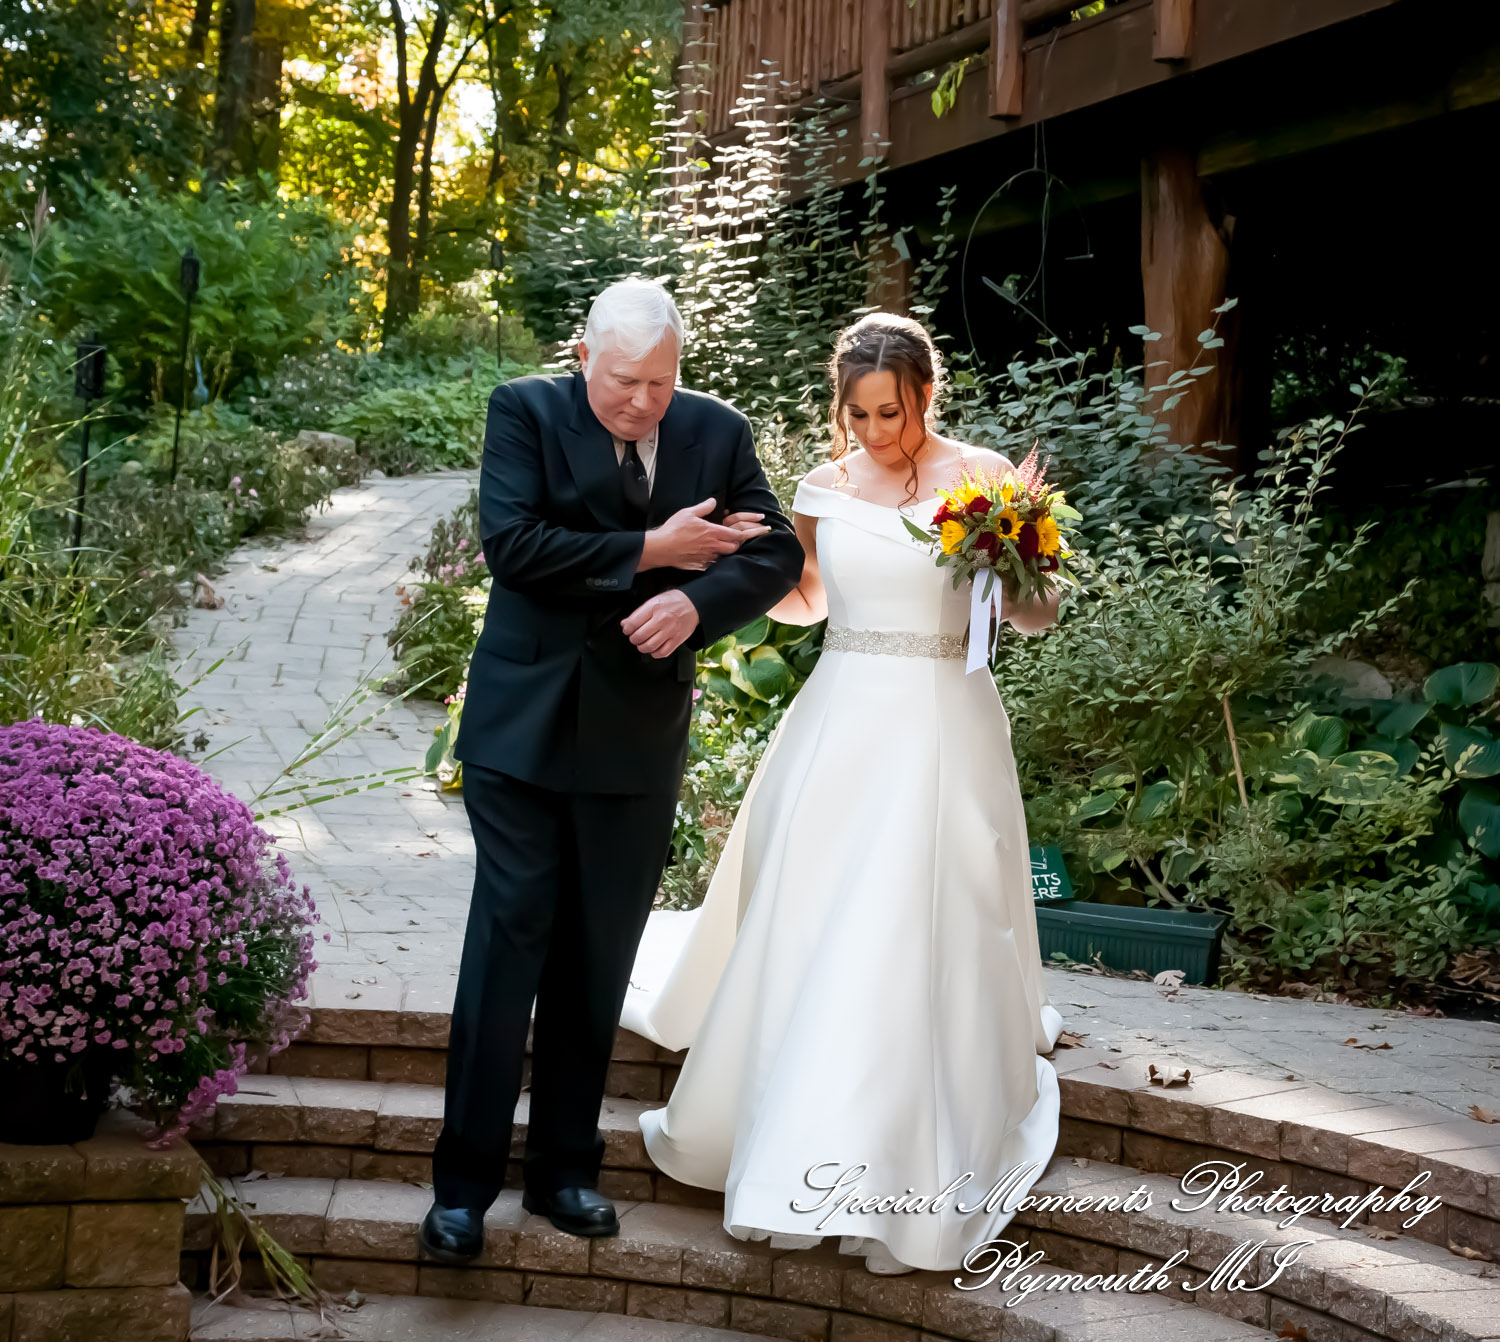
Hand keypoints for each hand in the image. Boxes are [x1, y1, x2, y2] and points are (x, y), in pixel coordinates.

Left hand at [621, 588, 700, 657]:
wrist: (693, 605)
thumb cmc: (673, 602)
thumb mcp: (654, 600)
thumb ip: (639, 613)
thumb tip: (625, 624)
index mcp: (654, 607)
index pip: (633, 623)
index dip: (627, 629)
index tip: (627, 630)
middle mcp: (662, 619)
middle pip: (639, 636)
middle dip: (633, 639)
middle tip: (635, 637)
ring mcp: (670, 631)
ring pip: (649, 647)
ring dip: (642, 647)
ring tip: (642, 643)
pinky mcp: (677, 640)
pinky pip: (662, 652)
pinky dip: (655, 653)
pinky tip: (654, 648)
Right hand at [641, 498, 769, 571]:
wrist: (661, 548)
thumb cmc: (674, 529)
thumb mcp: (688, 513)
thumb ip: (704, 507)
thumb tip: (713, 501)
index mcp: (713, 532)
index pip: (737, 534)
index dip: (751, 532)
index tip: (762, 530)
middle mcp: (713, 546)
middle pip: (734, 547)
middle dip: (739, 544)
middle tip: (741, 539)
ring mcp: (707, 557)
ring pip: (725, 556)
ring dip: (728, 552)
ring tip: (726, 547)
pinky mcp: (701, 565)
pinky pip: (713, 564)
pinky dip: (716, 560)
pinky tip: (713, 558)